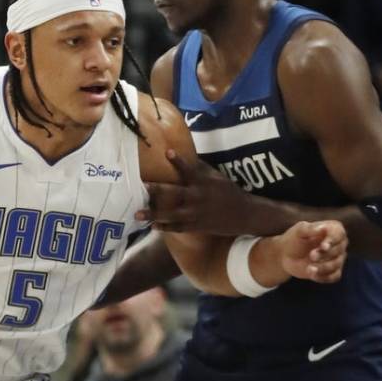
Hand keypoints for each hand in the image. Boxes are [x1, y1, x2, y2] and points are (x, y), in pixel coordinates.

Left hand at [138, 150, 252, 233]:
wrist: (244, 214)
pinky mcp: (197, 226)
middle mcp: (197, 197)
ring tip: (137, 214)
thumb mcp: (217, 177)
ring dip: (153, 214)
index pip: (189, 169)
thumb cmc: (229, 192)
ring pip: (171, 214)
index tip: (167, 152)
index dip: (179, 161)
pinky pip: (178, 227)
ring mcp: (196, 213)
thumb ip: (200, 168)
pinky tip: (152, 227)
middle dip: (156, 190)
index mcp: (203, 182)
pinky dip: (165, 227)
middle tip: (140, 186)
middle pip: (174, 193)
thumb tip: (186, 155)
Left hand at [278, 221, 346, 282]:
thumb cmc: (294, 239)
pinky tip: (312, 275)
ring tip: (309, 268)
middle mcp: (339, 243)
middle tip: (311, 256)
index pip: (339, 234)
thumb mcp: (299, 231)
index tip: (323, 247)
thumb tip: (323, 228)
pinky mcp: (333, 271)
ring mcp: (337, 258)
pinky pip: (334, 276)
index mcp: (333, 229)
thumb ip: (310, 229)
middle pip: (338, 250)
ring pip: (336, 265)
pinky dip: (324, 277)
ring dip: (323, 267)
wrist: (286, 255)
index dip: (332, 241)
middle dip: (325, 254)